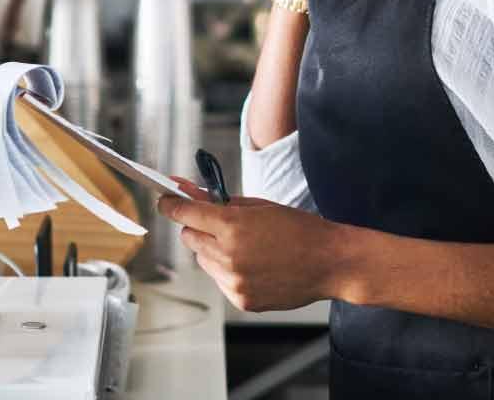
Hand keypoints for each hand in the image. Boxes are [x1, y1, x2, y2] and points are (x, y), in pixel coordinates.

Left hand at [159, 177, 340, 311]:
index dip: (171, 205)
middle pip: (190, 238)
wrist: (328, 262)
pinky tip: (252, 263)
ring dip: (212, 249)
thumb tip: (193, 193)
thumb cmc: (299, 228)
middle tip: (215, 221)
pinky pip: (219, 279)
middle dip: (197, 226)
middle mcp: (228, 256)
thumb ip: (222, 201)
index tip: (164, 200)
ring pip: (203, 260)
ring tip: (243, 244)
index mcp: (233, 226)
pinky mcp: (241, 300)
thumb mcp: (259, 205)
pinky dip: (227, 270)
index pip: (186, 214)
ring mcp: (234, 281)